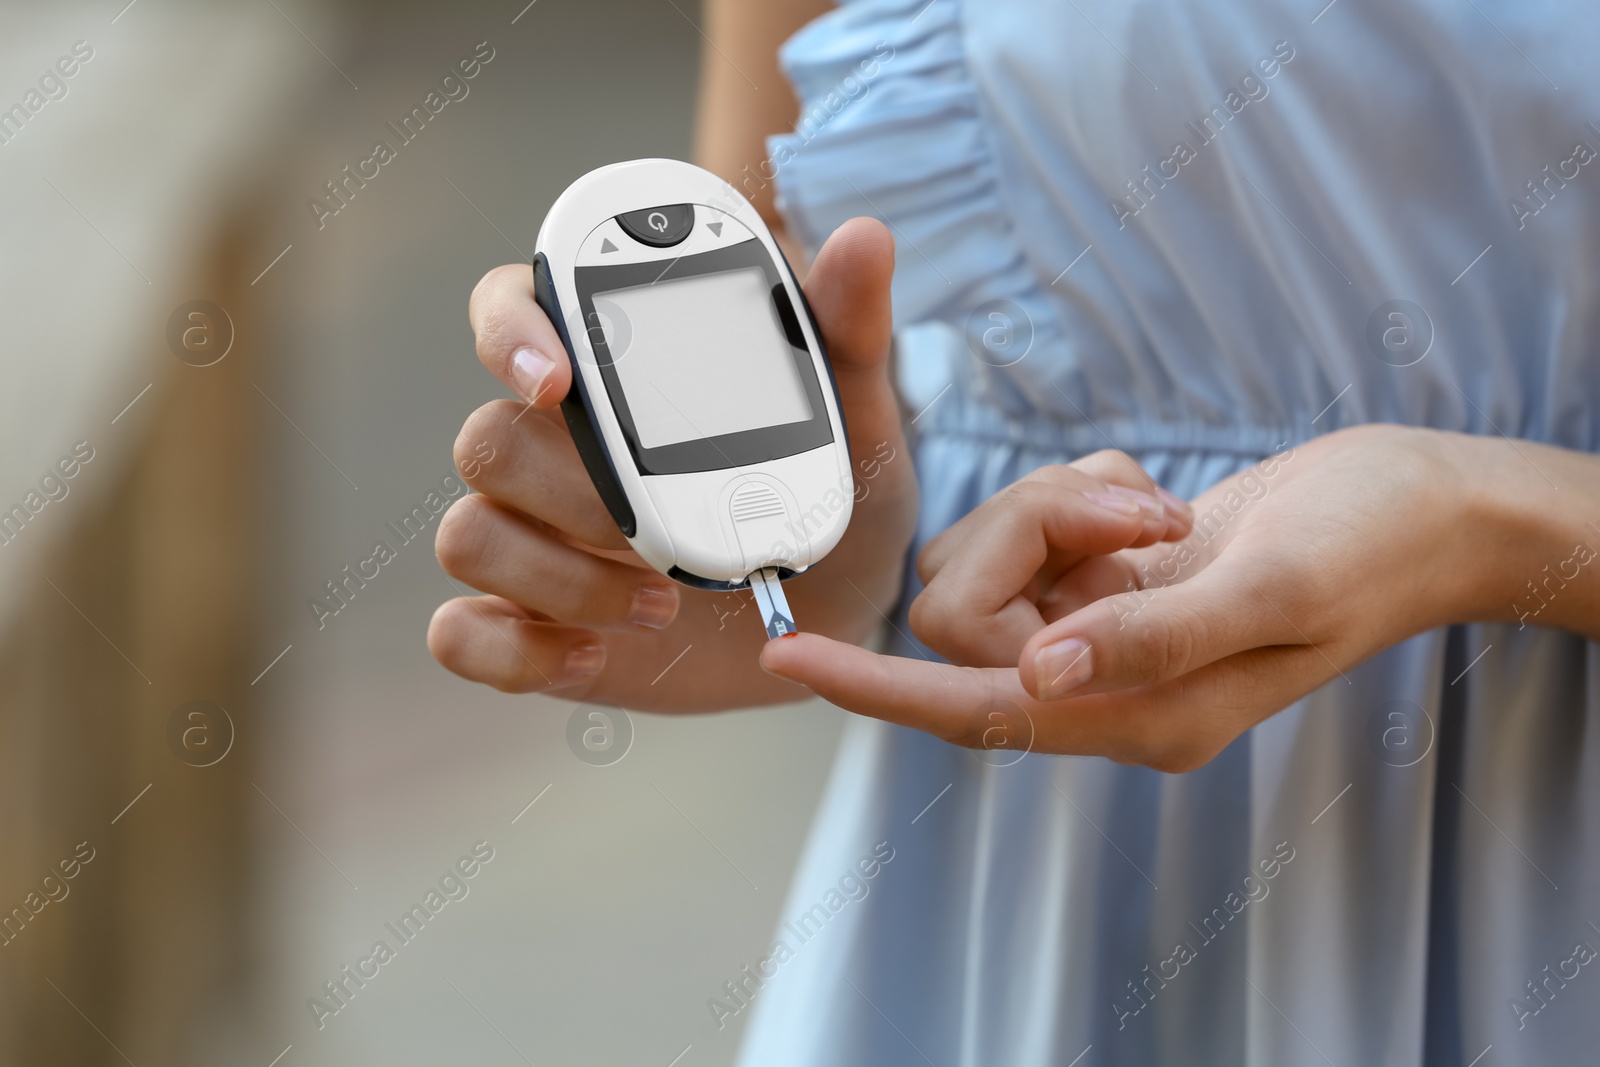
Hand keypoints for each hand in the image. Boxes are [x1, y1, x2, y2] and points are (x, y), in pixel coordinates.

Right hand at [428, 218, 917, 710]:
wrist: (841, 604)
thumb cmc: (828, 483)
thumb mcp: (852, 411)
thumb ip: (846, 329)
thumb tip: (863, 239)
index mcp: (605, 372)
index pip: (508, 311)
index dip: (508, 334)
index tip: (557, 378)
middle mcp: (551, 449)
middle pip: (486, 440)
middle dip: (569, 494)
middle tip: (654, 531)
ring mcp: (535, 538)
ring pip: (469, 535)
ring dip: (556, 576)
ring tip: (661, 603)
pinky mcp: (535, 622)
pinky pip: (463, 634)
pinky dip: (512, 651)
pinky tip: (591, 655)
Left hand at [761, 425, 1549, 770]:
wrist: (1423, 510)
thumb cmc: (1370, 549)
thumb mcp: (1271, 587)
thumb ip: (1150, 638)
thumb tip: (1033, 679)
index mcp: (1141, 717)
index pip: (975, 714)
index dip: (877, 691)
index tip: (793, 661)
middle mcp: (1106, 688)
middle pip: (973, 613)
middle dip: (1029, 533)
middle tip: (1136, 511)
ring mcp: (1104, 634)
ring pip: (992, 560)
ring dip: (1057, 508)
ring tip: (1158, 507)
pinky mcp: (1108, 581)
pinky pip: (1035, 525)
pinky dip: (1080, 493)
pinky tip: (1157, 501)